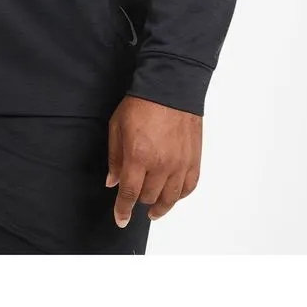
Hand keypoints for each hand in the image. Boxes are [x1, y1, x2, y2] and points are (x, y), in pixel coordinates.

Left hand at [106, 94, 201, 224]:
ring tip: (153, 211)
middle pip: (148, 197)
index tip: (120, 219)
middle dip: (138, 200)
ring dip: (160, 207)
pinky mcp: (193, 159)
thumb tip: (113, 182)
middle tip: (133, 196)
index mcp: (138, 156)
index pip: (129, 194)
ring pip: (170, 198)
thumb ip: (114, 157)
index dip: (123, 210)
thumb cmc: (142, 103)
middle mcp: (160, 164)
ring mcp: (180, 164)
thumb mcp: (117, 126)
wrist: (171, 87)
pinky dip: (179, 196)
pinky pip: (188, 187)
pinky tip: (172, 197)